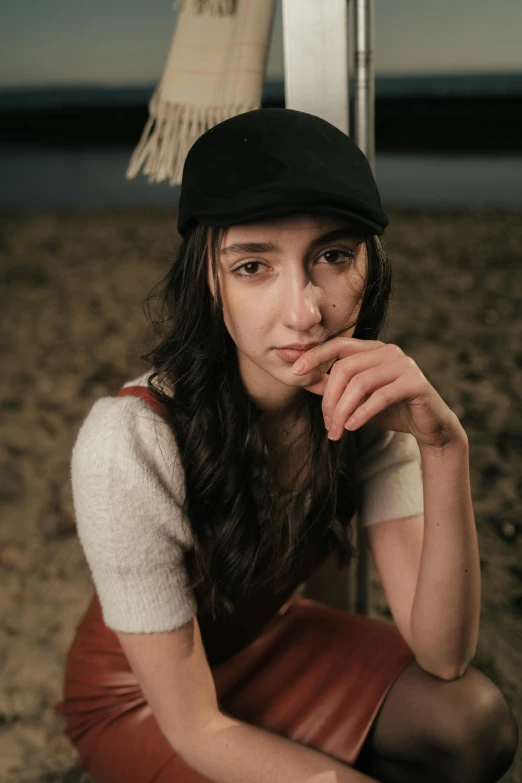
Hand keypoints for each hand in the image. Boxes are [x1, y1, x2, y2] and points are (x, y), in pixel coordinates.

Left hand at [291, 337, 463, 450]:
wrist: (429, 426)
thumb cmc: (390, 410)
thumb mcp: (356, 398)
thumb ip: (333, 387)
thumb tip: (303, 379)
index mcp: (372, 349)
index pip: (338, 345)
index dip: (314, 355)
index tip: (292, 370)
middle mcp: (388, 351)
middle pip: (345, 368)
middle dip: (330, 399)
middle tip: (327, 425)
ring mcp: (403, 365)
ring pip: (361, 383)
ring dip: (343, 411)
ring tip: (337, 432)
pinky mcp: (415, 383)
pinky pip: (381, 396)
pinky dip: (363, 412)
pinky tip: (352, 427)